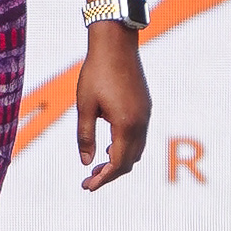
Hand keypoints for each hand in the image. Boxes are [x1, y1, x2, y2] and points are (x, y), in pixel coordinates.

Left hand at [75, 26, 150, 189]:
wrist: (116, 44)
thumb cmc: (96, 72)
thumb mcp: (85, 106)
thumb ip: (85, 136)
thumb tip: (86, 162)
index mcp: (126, 125)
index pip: (117, 163)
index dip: (103, 179)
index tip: (87, 187)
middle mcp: (141, 122)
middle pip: (130, 161)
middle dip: (110, 174)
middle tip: (89, 181)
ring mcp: (146, 114)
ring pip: (137, 149)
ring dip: (119, 161)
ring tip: (98, 166)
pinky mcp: (145, 106)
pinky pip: (139, 136)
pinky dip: (126, 147)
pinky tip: (110, 145)